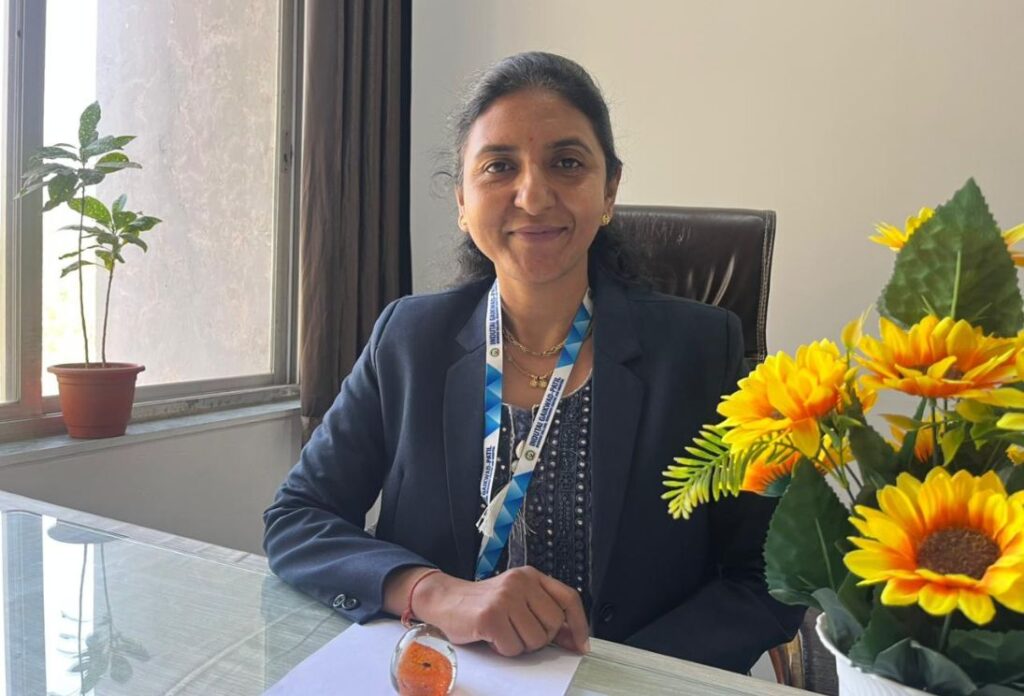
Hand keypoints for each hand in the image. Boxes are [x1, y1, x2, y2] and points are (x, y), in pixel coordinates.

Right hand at [390, 566, 589, 656]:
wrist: (445, 600)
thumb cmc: (484, 603)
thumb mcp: (518, 598)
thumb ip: (544, 611)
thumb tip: (573, 639)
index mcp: (531, 575)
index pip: (569, 598)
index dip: (579, 624)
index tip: (581, 644)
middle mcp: (521, 582)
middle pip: (554, 624)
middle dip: (540, 638)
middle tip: (519, 632)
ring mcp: (505, 598)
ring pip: (535, 640)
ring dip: (520, 645)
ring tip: (504, 632)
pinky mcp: (491, 616)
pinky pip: (513, 647)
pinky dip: (503, 650)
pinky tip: (492, 636)